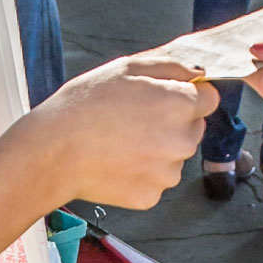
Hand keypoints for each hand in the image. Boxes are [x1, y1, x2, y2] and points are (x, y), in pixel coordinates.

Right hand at [20, 53, 219, 209]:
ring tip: (120, 140)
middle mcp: (182, 141)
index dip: (186, 94)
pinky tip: (116, 161)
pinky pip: (155, 179)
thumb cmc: (84, 105)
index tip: (163, 97)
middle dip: (173, 121)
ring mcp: (168, 173)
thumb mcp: (126, 67)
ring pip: (174, 155)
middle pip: (193, 127)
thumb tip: (197, 72)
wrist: (53, 152)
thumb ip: (170, 66)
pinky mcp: (151, 196)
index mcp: (180, 104)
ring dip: (158, 148)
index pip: (209, 98)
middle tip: (134, 117)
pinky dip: (141, 172)